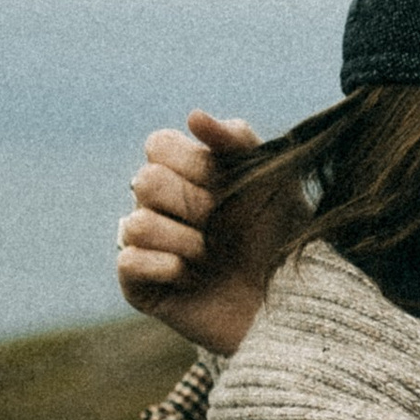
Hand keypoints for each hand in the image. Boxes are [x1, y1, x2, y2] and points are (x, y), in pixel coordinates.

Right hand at [116, 110, 301, 358]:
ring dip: (185, 242)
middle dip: (192, 205)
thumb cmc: (284, 239)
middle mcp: (160, 207)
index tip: (228, 186)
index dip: (193, 164)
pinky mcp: (139, 286)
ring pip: (135, 223)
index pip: (157, 145)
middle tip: (222, 227)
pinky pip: (127, 262)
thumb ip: (237, 139)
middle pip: (144, 181)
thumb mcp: (272, 181)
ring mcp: (147, 246)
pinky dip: (166, 268)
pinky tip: (193, 279)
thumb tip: (193, 116)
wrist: (292, 303)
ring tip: (211, 259)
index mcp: (185, 175)